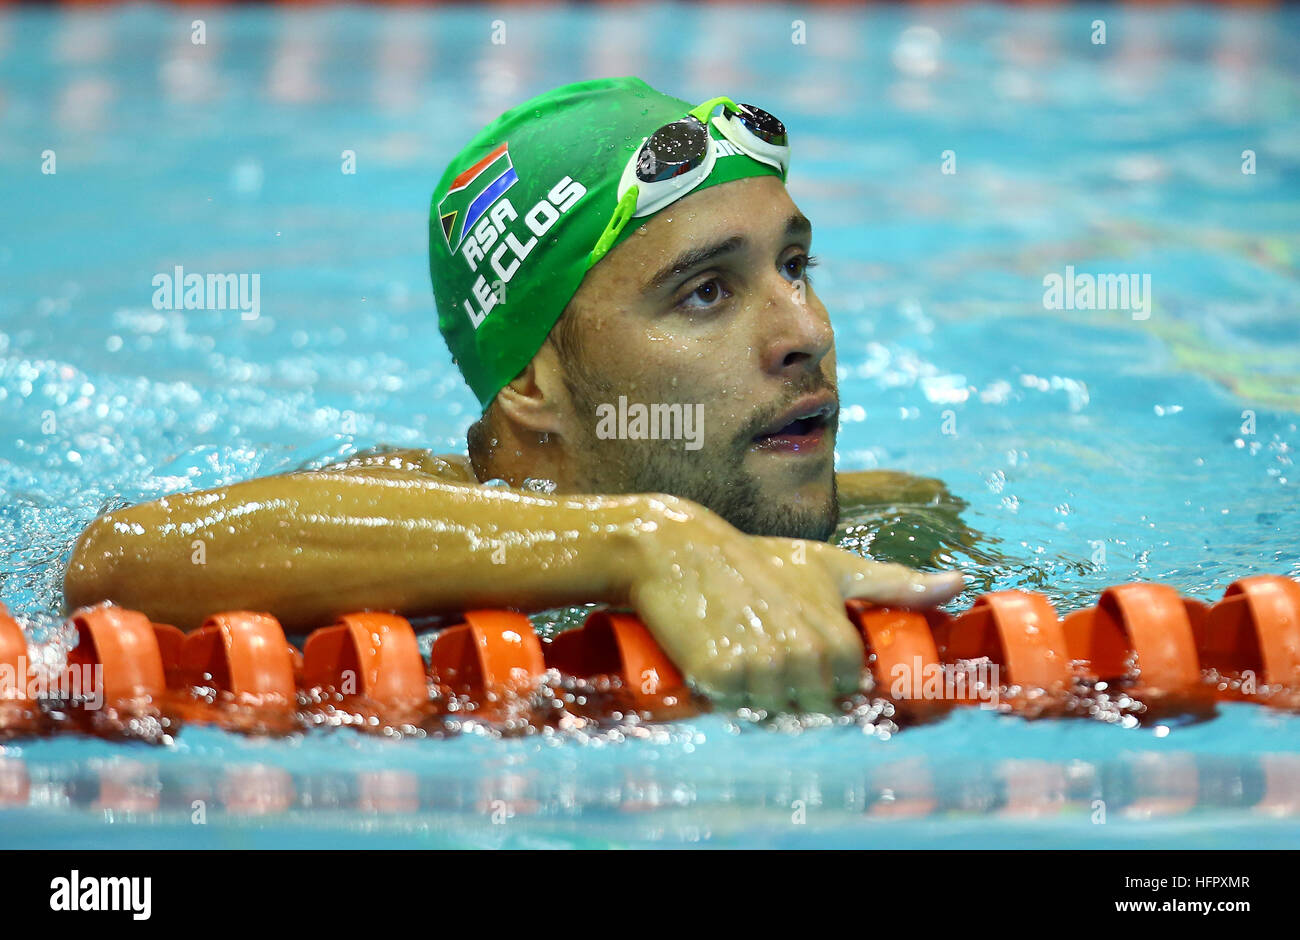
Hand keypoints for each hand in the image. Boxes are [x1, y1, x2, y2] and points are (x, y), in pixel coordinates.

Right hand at [627, 496, 964, 712]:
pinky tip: (723, 667)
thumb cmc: (760, 560)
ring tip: (747, 659)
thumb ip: (893, 583)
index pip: (848, 694)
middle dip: (795, 695)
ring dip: (762, 700)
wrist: (680, 551)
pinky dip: (729, 698)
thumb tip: (956, 583)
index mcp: (834, 640)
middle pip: (811, 712)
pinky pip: (734, 710)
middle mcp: (801, 660)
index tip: (809, 666)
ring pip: (772, 716)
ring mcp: (759, 673)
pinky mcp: (717, 679)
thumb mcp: (830, 566)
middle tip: (771, 656)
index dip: (832, 684)